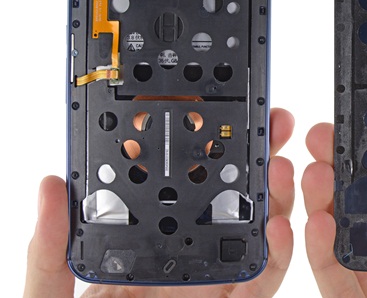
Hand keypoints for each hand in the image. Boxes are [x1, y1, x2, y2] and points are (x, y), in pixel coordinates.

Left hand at [24, 108, 294, 297]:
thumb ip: (50, 250)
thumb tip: (52, 184)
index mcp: (140, 255)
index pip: (174, 195)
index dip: (196, 156)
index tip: (212, 121)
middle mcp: (181, 270)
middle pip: (226, 209)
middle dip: (253, 165)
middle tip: (272, 127)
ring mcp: (206, 296)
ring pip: (252, 241)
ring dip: (273, 202)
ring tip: (281, 166)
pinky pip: (256, 288)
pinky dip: (274, 259)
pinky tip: (280, 227)